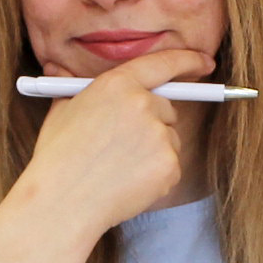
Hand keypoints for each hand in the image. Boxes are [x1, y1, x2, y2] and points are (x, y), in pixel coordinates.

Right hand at [8, 47, 213, 236]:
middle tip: (124, 144)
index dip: (188, 60)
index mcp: (117, 84)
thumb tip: (57, 69)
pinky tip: (127, 183)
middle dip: (153, 122)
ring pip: (169, 139)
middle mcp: (143, 104)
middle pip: (167, 108)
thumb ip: (71, 87)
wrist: (63, 202)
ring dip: (153, 150)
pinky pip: (170, 165)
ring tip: (118, 167)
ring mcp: (159, 135)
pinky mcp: (169, 165)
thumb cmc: (57, 158)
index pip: (163, 63)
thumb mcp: (60, 112)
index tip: (204, 62)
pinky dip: (155, 174)